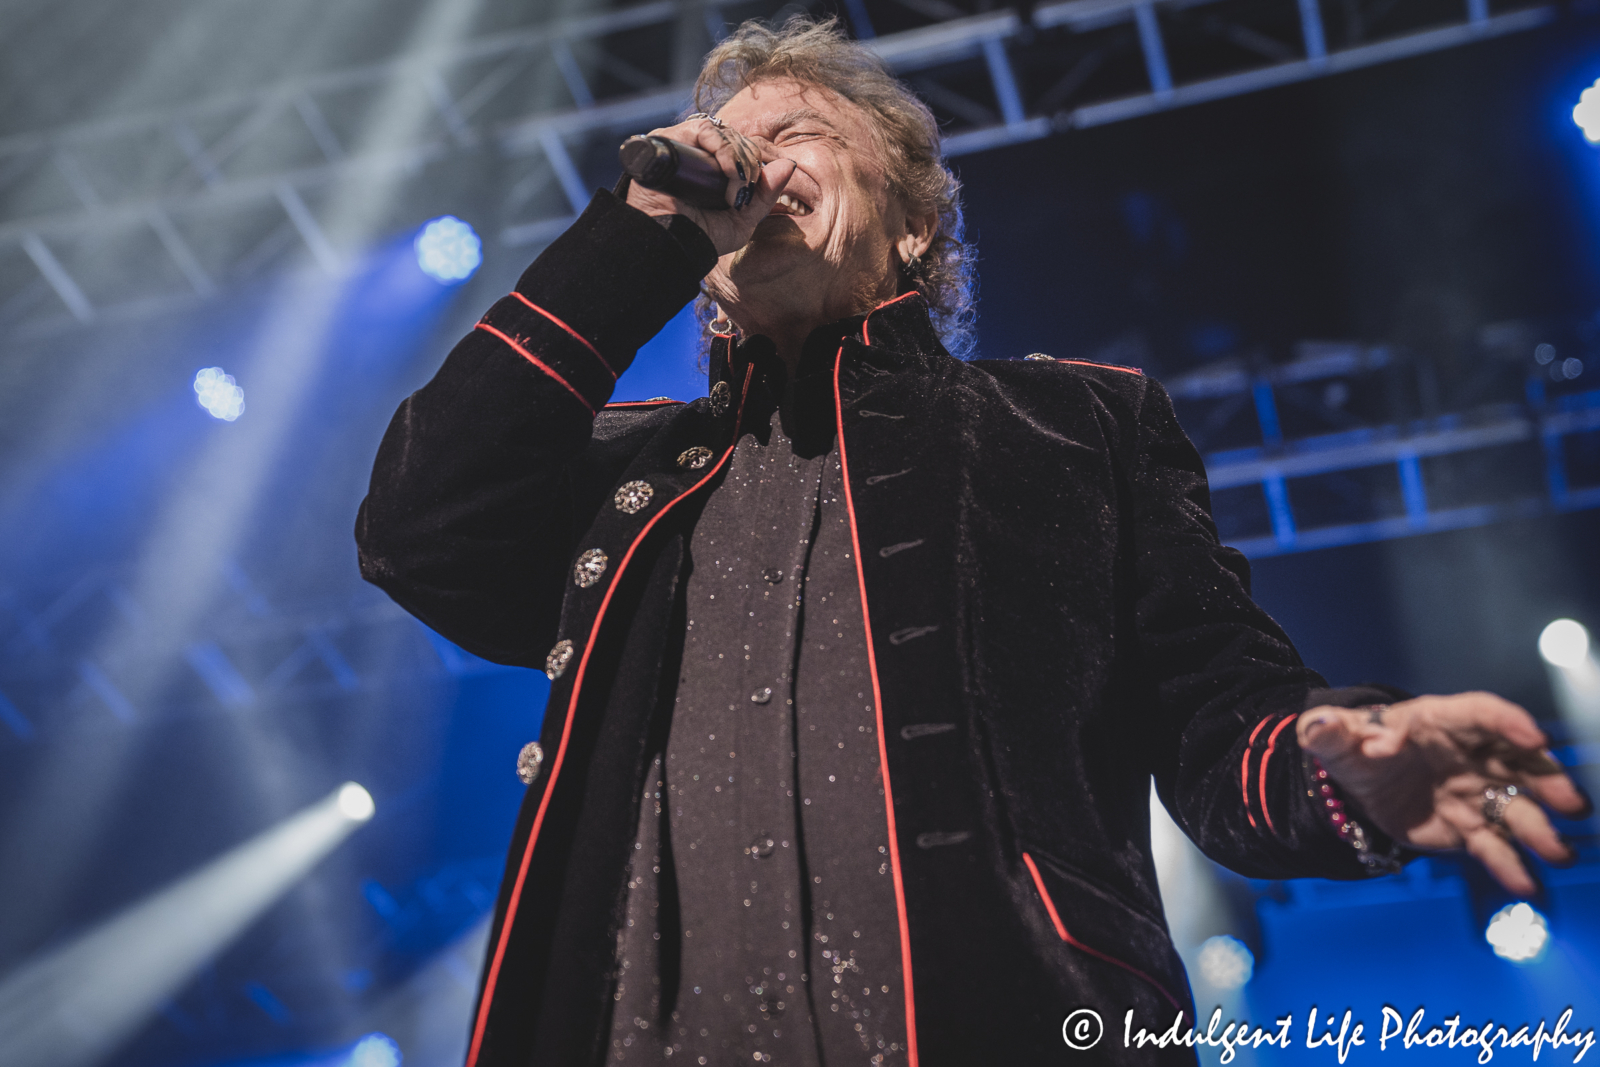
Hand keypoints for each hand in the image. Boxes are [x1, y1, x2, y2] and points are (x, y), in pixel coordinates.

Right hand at [624, 116, 797, 256]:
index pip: (743, 148)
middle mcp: (698, 152)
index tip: (752, 189)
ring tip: (735, 188)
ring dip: (738, 158)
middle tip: (743, 192)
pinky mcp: (668, 140)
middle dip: (749, 163)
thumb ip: (766, 194)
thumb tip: (790, 164)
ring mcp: (683, 144)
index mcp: (714, 168)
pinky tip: (726, 171)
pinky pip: (705, 129)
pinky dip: (723, 148)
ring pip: (724, 132)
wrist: (668, 245)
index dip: (754, 163)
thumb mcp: (743, 219)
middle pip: (736, 138)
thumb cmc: (700, 236)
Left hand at [1298, 692, 1590, 894]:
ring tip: (1559, 852)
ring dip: (1538, 829)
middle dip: (1546, 780)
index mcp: (1438, 722)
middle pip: (1516, 762)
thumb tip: (1318, 726)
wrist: (1358, 786)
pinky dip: (1508, 865)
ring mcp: (1473, 791)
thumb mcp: (1332, 737)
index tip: (1536, 740)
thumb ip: (1325, 731)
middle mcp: (1469, 755)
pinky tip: (1526, 885)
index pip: (1480, 714)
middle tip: (1570, 803)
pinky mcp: (1467, 827)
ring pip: (1513, 807)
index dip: (1509, 724)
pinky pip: (1491, 846)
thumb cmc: (1352, 748)